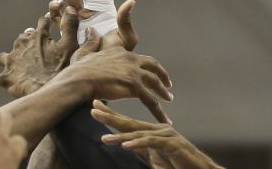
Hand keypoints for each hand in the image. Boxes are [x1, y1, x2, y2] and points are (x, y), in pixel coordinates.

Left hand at [0, 1, 79, 98]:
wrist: (49, 89)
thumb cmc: (62, 67)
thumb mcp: (70, 44)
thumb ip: (69, 25)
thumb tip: (70, 9)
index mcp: (37, 36)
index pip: (43, 22)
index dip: (48, 19)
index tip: (51, 17)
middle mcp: (21, 46)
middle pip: (22, 38)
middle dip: (26, 38)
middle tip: (29, 37)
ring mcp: (12, 62)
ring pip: (0, 57)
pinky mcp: (7, 77)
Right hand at [58, 0, 137, 49]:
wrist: (101, 72)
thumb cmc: (117, 56)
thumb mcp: (127, 39)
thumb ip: (126, 21)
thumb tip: (130, 1)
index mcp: (106, 10)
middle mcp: (92, 11)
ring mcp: (78, 19)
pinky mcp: (68, 29)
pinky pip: (60, 15)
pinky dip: (57, 8)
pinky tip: (57, 4)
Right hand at [58, 28, 173, 124]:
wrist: (79, 79)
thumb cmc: (79, 69)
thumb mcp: (85, 52)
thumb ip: (91, 42)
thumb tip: (92, 31)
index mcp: (121, 52)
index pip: (139, 58)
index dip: (147, 65)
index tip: (152, 71)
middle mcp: (130, 59)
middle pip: (152, 66)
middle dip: (162, 75)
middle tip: (167, 84)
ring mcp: (134, 72)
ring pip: (154, 83)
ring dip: (163, 92)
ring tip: (168, 99)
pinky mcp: (134, 86)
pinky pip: (150, 100)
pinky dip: (158, 111)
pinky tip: (164, 119)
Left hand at [91, 100, 221, 168]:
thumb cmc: (178, 164)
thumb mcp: (155, 156)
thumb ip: (142, 148)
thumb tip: (126, 143)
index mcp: (151, 132)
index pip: (127, 123)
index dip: (111, 115)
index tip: (95, 107)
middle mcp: (157, 130)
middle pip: (130, 123)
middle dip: (111, 116)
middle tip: (93, 109)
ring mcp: (166, 135)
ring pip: (139, 133)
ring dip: (120, 135)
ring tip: (104, 137)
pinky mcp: (172, 144)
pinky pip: (152, 143)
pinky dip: (138, 143)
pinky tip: (126, 144)